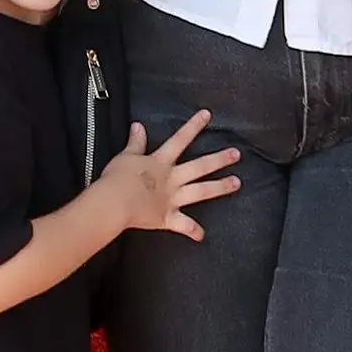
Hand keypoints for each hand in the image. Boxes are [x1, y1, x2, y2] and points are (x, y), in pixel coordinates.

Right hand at [98, 110, 240, 240]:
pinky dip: (192, 231)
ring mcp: (172, 198)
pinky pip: (183, 226)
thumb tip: (138, 126)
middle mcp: (171, 179)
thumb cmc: (117, 179)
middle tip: (236, 154)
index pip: (180, 139)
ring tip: (236, 183)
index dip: (194, 126)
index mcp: (160, 162)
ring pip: (201, 191)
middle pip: (200, 166)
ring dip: (220, 187)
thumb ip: (135, 142)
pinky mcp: (167, 217)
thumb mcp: (126, 155)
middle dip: (219, 159)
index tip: (207, 116)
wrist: (114, 202)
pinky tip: (202, 235)